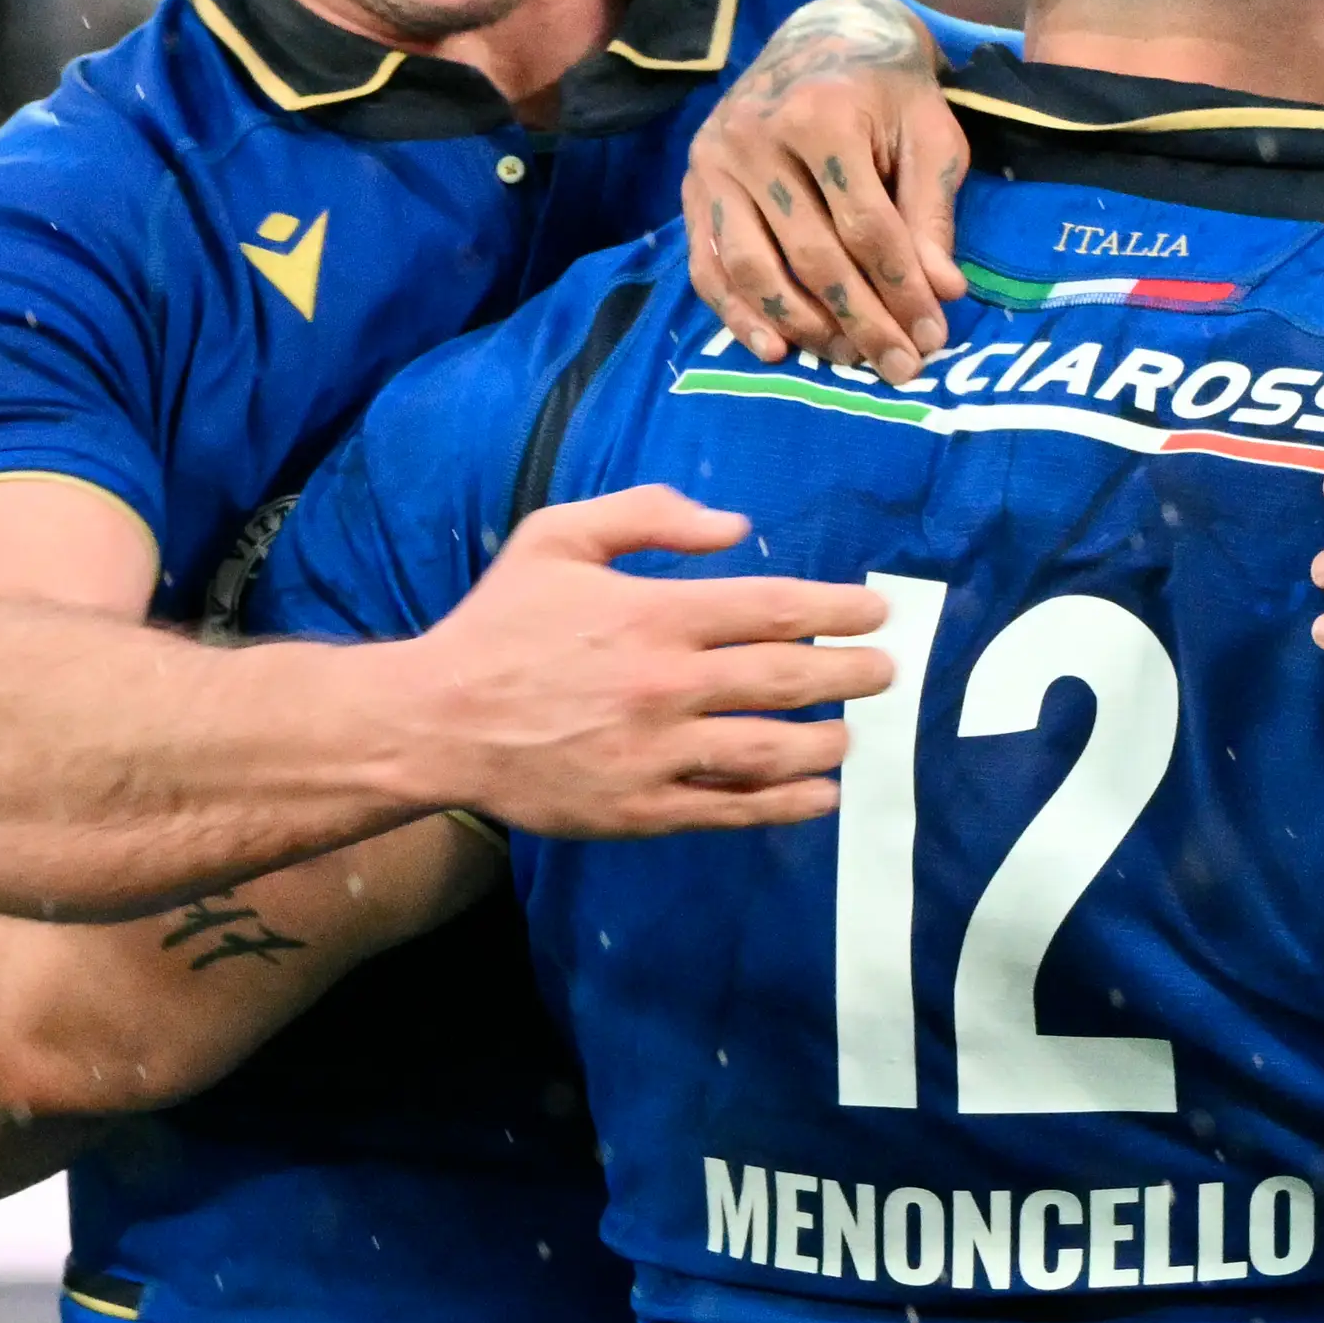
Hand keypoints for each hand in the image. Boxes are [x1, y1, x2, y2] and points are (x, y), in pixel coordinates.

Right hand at [415, 486, 897, 836]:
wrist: (436, 722)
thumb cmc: (501, 624)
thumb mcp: (558, 537)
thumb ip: (647, 514)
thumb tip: (737, 527)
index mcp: (653, 614)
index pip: (773, 609)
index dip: (837, 610)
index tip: (875, 613)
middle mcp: (665, 684)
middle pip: (788, 679)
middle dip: (852, 675)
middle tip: (886, 671)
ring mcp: (656, 753)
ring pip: (771, 750)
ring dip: (828, 743)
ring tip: (851, 735)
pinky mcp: (640, 808)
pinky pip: (729, 807)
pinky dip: (785, 805)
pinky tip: (820, 797)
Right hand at [680, 0, 968, 384]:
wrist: (823, 37)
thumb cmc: (889, 92)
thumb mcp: (929, 136)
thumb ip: (932, 213)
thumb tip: (944, 292)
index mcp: (822, 116)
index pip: (867, 228)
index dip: (903, 290)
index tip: (934, 336)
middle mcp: (757, 137)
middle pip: (813, 256)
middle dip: (863, 321)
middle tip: (900, 367)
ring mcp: (716, 162)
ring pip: (755, 268)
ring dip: (804, 326)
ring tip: (849, 359)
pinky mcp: (693, 185)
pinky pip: (709, 263)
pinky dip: (738, 313)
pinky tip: (775, 348)